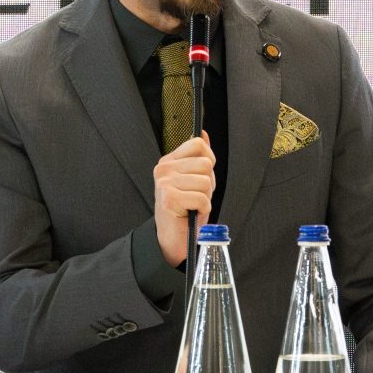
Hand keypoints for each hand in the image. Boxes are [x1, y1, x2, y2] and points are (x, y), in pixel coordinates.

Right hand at [152, 134, 217, 265]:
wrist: (173, 238)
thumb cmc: (185, 209)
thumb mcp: (193, 179)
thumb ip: (198, 157)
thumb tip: (203, 134)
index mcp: (169, 161)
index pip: (198, 144)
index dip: (208, 161)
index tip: (201, 176)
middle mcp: (164, 169)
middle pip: (205, 164)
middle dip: (208, 183)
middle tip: (195, 196)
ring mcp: (164, 183)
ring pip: (205, 181)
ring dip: (205, 197)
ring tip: (193, 205)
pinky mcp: (168, 198)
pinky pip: (202, 198)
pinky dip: (203, 209)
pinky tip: (191, 213)